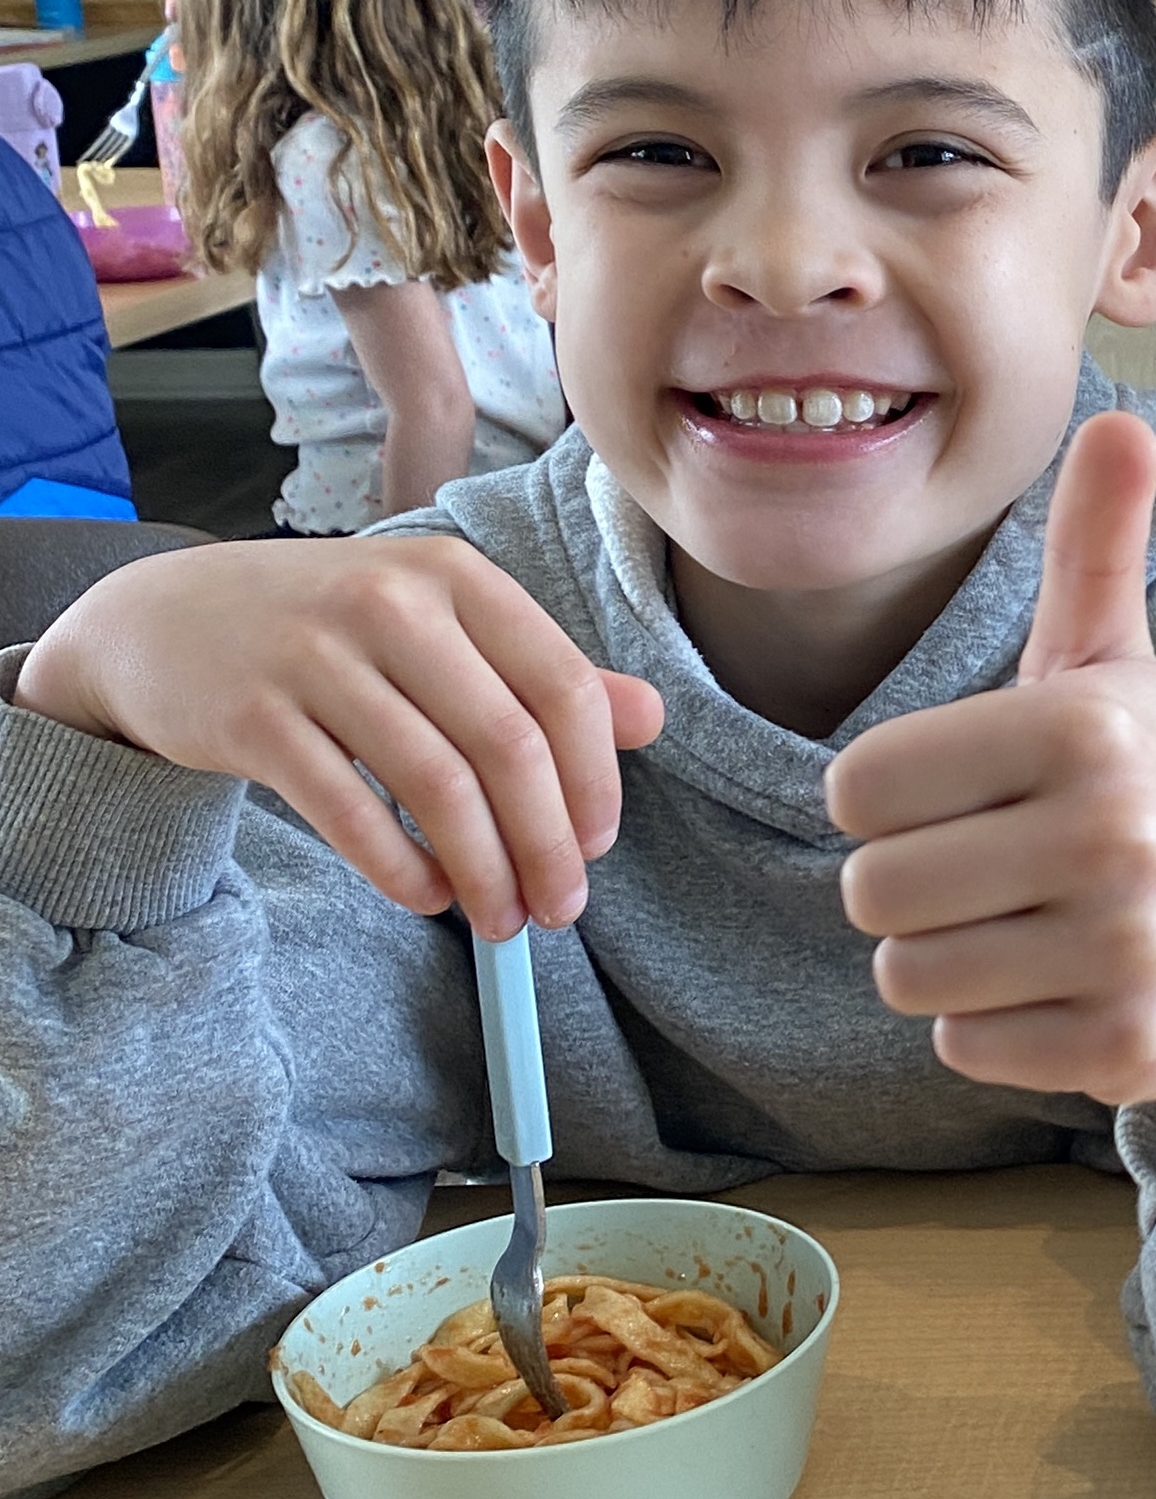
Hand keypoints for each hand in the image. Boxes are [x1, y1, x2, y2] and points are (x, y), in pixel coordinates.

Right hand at [15, 538, 662, 935]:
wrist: (161, 619)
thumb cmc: (328, 628)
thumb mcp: (439, 623)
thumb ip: (541, 669)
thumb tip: (651, 719)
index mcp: (456, 577)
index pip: (562, 686)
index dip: (594, 779)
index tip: (599, 845)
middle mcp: (392, 603)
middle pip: (508, 744)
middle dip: (547, 843)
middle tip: (560, 907)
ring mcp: (316, 656)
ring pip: (435, 785)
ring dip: (484, 869)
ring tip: (502, 920)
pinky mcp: (253, 718)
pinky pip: (350, 812)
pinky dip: (401, 868)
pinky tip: (428, 895)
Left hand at [826, 412, 1155, 1183]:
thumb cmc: (1144, 789)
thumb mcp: (1110, 666)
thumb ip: (1093, 546)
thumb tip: (1120, 418)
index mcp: (1083, 726)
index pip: (858, 785)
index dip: (894, 798)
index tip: (972, 796)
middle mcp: (1112, 833)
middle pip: (870, 888)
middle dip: (911, 887)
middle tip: (993, 871)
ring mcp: (1123, 947)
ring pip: (905, 975)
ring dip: (942, 961)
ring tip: (1021, 927)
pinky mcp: (1122, 1047)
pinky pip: (959, 1047)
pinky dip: (989, 1029)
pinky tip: (1055, 986)